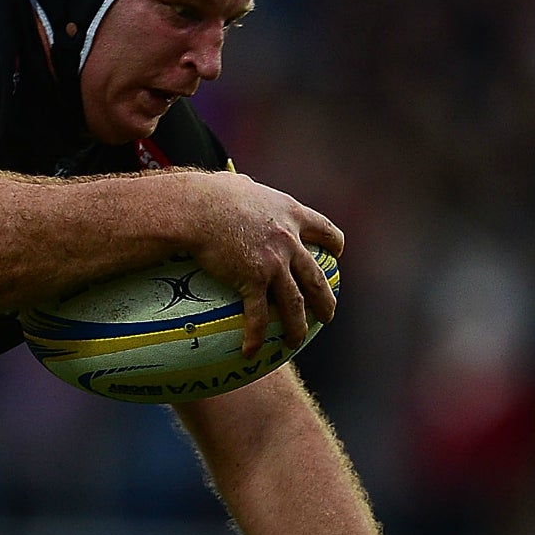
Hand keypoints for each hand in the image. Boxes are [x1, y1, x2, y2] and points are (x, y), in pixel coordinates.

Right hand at [179, 171, 343, 355]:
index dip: (334, 244)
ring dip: (298, 325)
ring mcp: (274, 262)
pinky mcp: (254, 279)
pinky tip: (252, 351)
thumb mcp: (237, 185)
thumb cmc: (209, 193)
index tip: (337, 253)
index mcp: (290, 214)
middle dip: (325, 298)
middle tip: (327, 314)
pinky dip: (256, 335)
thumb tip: (237, 184)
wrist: (197, 208)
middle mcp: (290, 241)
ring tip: (295, 341)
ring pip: (296, 302)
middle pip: (317, 276)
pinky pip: (259, 314)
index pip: (325, 230)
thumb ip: (245, 188)